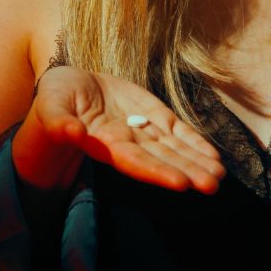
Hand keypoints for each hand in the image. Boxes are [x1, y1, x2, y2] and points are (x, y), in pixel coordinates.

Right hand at [12, 65, 224, 194]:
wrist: (73, 84)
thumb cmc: (56, 98)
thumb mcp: (51, 106)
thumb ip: (58, 122)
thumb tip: (70, 133)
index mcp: (105, 145)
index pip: (135, 162)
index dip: (157, 171)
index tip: (180, 183)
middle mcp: (130, 144)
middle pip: (162, 161)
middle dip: (187, 172)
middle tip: (212, 185)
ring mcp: (145, 131)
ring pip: (176, 150)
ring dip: (198, 162)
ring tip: (219, 175)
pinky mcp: (156, 117)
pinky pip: (180, 133)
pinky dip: (197, 144)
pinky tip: (214, 157)